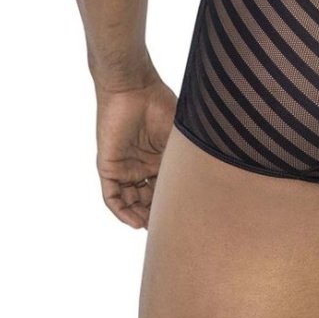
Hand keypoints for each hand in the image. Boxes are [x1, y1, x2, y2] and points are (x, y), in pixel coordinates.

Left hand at [95, 77, 176, 228]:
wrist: (134, 89)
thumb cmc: (160, 105)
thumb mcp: (179, 136)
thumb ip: (187, 156)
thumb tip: (210, 176)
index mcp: (160, 158)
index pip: (165, 188)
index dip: (171, 203)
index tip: (184, 218)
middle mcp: (142, 165)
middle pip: (148, 198)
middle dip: (156, 214)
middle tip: (168, 229)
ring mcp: (124, 167)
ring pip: (130, 201)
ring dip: (139, 217)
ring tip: (153, 229)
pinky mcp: (108, 166)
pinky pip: (112, 196)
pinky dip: (121, 211)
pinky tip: (135, 222)